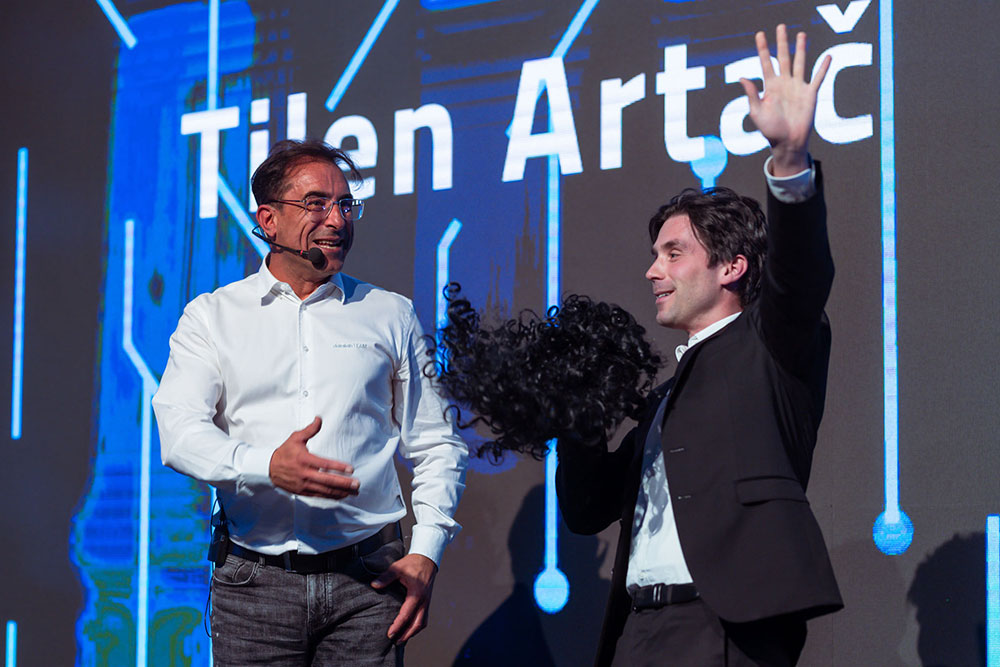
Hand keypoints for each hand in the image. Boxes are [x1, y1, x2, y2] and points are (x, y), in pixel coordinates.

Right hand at [268, 417, 358, 497]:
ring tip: (353, 492)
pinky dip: (331, 496)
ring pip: (325, 490)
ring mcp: (304, 484)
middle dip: (344, 483)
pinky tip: (341, 495)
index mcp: (304, 459)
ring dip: (340, 492)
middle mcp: (305, 474)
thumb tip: (319, 419)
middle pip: (327, 480)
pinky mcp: (302, 492)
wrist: (269, 468)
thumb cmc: (284, 452)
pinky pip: (319, 495)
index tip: (351, 469)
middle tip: (357, 484)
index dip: (338, 467)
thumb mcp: (295, 438)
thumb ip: (309, 430)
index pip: (324, 464)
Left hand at [371, 553, 437, 643]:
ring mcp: (427, 602)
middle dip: (406, 634)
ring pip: (422, 623)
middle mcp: (423, 601)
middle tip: (395, 641)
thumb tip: (374, 585)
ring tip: (402, 639)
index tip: (389, 634)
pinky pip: (424, 618)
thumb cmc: (412, 564)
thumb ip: (386, 577)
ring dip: (412, 633)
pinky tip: (409, 629)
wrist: (427, 559)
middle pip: (417, 624)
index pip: (406, 615)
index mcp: (416, 594)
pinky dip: (417, 626)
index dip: (397, 626)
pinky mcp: (427, 602)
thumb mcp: (397, 568)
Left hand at [739, 24, 831, 175]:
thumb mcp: (756, 112)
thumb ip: (751, 94)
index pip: (766, 63)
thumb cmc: (770, 130)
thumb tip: (741, 77)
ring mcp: (798, 87)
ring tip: (801, 34)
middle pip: (783, 57)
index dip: (763, 49)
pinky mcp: (810, 94)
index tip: (760, 34)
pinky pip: (818, 78)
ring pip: (800, 62)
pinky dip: (823, 68)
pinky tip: (828, 56)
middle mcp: (784, 83)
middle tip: (781, 26)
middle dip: (782, 42)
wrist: (787, 142)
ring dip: (801, 48)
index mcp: (770, 86)